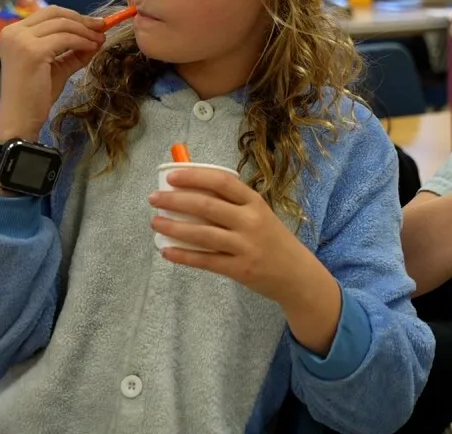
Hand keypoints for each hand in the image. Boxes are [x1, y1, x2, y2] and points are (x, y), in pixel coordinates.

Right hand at [0, 6, 106, 141]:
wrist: (20, 118)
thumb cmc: (35, 95)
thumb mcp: (57, 66)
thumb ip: (74, 51)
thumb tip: (97, 38)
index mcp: (14, 32)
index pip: (48, 13)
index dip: (74, 16)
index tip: (94, 24)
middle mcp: (14, 32)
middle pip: (55, 14)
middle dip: (82, 20)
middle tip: (102, 27)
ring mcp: (21, 40)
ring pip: (63, 25)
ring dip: (86, 31)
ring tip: (100, 40)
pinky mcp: (33, 51)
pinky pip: (66, 39)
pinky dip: (83, 41)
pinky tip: (92, 48)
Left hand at [149, 168, 324, 307]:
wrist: (296, 274)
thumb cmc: (272, 240)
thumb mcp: (260, 215)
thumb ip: (233, 205)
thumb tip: (191, 192)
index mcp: (255, 202)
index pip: (222, 182)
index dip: (194, 177)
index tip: (171, 177)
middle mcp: (251, 222)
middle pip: (207, 206)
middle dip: (175, 201)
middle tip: (154, 198)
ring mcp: (245, 246)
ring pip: (202, 234)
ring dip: (174, 227)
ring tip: (155, 222)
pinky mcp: (239, 269)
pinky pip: (205, 261)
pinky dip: (184, 256)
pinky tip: (167, 251)